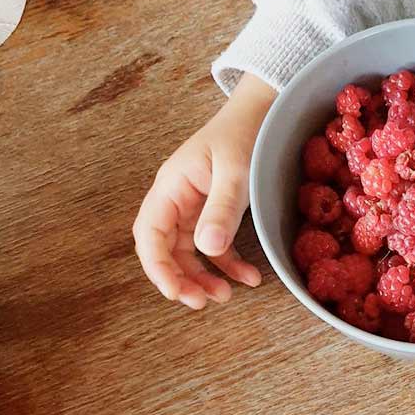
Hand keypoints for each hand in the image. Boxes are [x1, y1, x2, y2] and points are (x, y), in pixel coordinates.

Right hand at [133, 73, 276, 309]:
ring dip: (204, 277)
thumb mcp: (236, 171)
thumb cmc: (246, 133)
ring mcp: (195, 207)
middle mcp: (177, 199)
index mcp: (171, 187)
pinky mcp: (215, 212)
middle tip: (201, 303)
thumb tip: (206, 248)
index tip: (176, 292)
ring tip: (226, 296)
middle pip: (165, 249)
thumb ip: (222, 209)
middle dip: (180, 279)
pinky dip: (229, 265)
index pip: (150, 235)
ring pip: (189, 252)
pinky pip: (215, 246)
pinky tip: (251, 278)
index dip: (157, 268)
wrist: (264, 111)